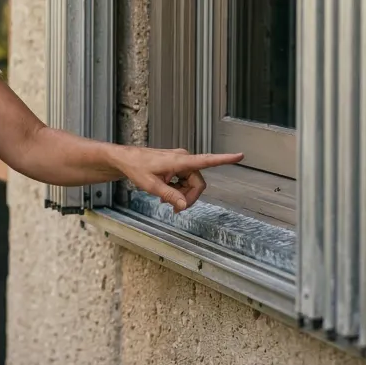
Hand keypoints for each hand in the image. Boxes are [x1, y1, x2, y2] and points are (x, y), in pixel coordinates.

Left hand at [112, 146, 242, 211]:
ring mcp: (181, 162)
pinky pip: (185, 181)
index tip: (240, 156)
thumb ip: (169, 195)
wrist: (125, 159)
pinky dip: (178, 190)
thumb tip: (183, 205)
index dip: (224, 160)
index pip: (206, 160)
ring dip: (182, 195)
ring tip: (165, 200)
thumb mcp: (150, 185)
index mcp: (179, 161)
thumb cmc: (136, 167)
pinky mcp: (177, 166)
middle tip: (174, 208)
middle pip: (198, 184)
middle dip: (188, 198)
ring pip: (192, 184)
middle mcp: (183, 159)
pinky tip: (166, 194)